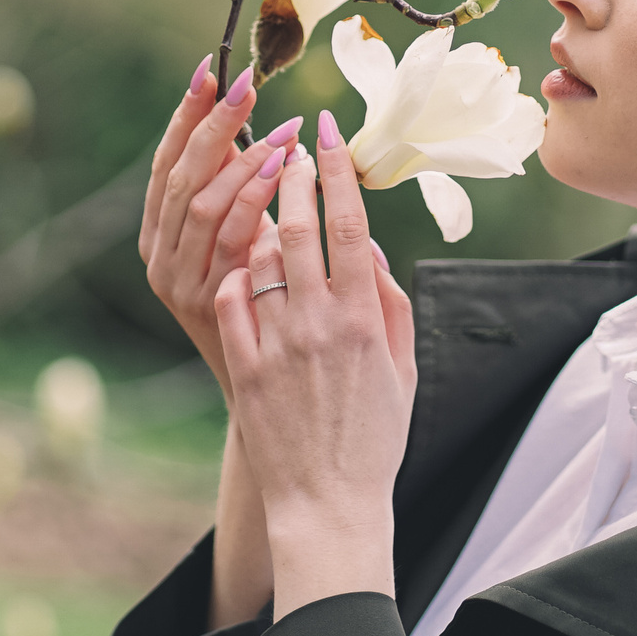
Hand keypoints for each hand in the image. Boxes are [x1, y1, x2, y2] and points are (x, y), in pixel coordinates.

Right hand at [138, 56, 304, 396]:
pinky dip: (255, 198)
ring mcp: (181, 282)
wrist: (268, 402)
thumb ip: (246, 205)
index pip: (167, 163)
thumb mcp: (247, 253)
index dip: (186, 116)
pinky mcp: (211, 302)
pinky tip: (284, 172)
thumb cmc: (267, 318)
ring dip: (241, 158)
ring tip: (280, 131)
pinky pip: (231, 238)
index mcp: (159, 237)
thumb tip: (272, 140)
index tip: (210, 71)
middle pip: (180, 175)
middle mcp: (160, 257)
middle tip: (246, 85)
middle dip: (213, 125)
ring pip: (201, 203)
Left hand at [214, 109, 416, 617]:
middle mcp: (319, 322)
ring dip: (261, 223)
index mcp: (366, 318)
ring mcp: (278, 343)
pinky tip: (245, 269)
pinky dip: (239, 276)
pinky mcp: (245, 364)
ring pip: (260, 256)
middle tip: (287, 149)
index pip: (351, 223)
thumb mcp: (402, 369)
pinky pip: (233, 300)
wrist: (329, 504)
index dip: (338, 169)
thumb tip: (370, 250)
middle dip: (289, 176)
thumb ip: (390, 303)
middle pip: (297, 226)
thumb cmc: (374, 439)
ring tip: (266, 210)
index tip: (327, 131)